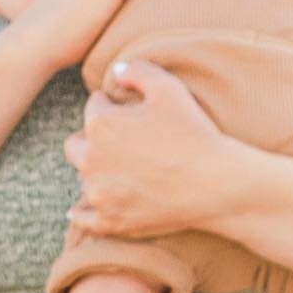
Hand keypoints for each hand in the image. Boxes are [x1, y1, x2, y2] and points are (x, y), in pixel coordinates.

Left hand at [61, 51, 237, 243]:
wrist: (215, 183)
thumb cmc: (193, 132)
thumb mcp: (169, 88)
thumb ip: (137, 70)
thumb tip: (117, 70)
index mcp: (100, 124)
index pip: (94, 106)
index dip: (112, 104)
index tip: (127, 111)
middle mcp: (90, 159)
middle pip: (77, 144)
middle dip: (92, 138)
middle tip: (118, 140)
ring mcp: (99, 194)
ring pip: (84, 178)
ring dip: (96, 172)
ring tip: (122, 170)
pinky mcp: (111, 221)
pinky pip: (84, 218)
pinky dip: (84, 213)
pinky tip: (80, 210)